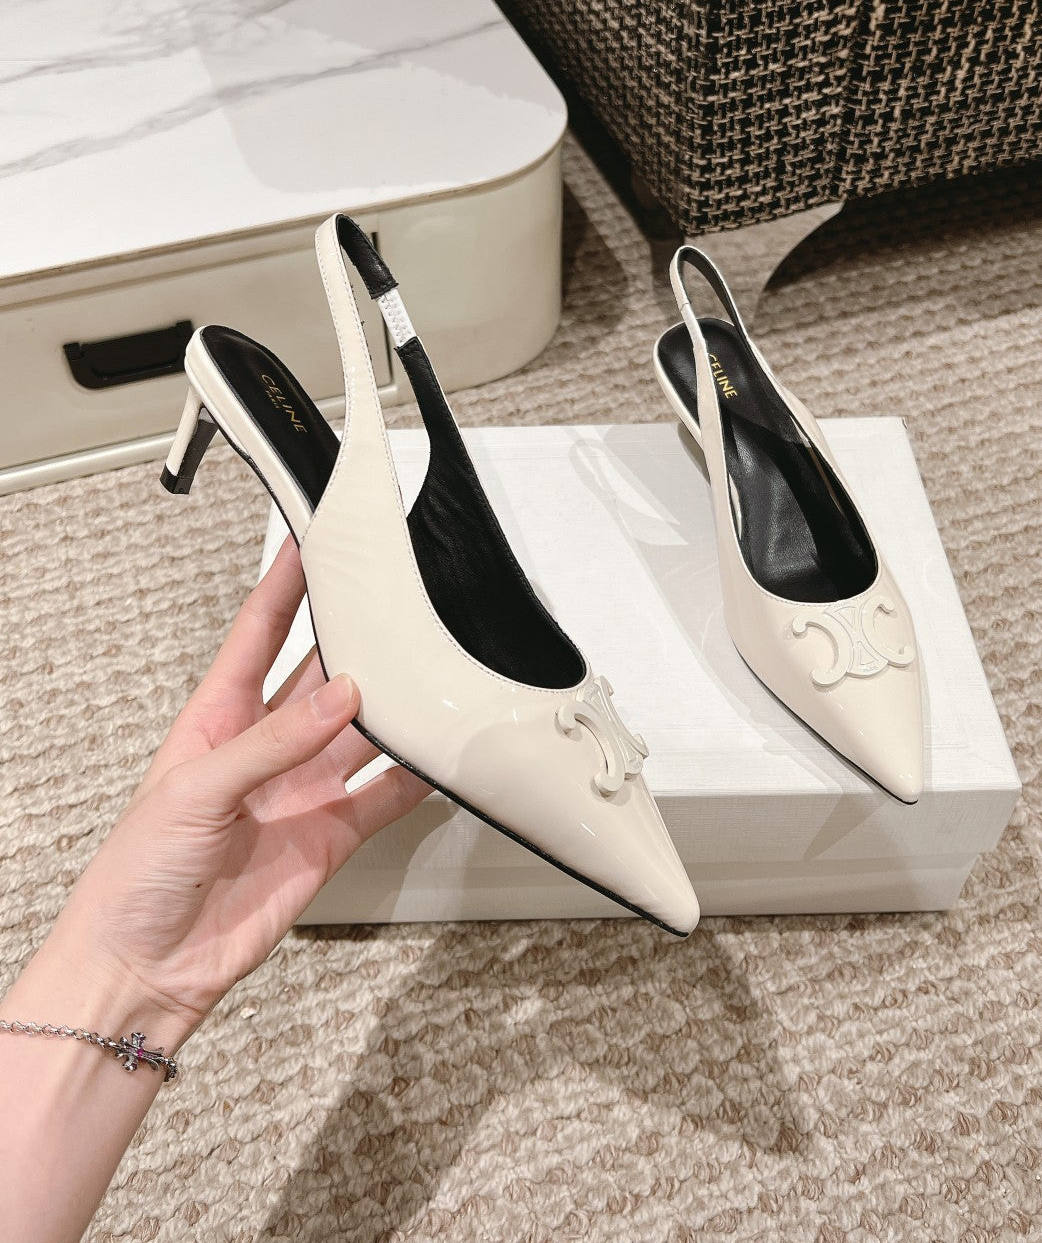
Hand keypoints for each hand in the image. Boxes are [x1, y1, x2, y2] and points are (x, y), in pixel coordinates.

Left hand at [41, 536, 429, 1038]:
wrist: (146, 969)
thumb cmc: (135, 875)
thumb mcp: (195, 790)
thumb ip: (273, 742)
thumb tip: (340, 696)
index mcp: (216, 719)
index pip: (258, 632)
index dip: (286, 584)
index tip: (314, 540)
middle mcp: (265, 748)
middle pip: (321, 675)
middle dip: (356, 641)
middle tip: (395, 608)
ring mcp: (300, 791)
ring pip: (361, 732)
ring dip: (393, 706)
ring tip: (429, 674)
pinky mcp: (330, 837)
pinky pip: (383, 795)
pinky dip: (415, 774)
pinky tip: (438, 751)